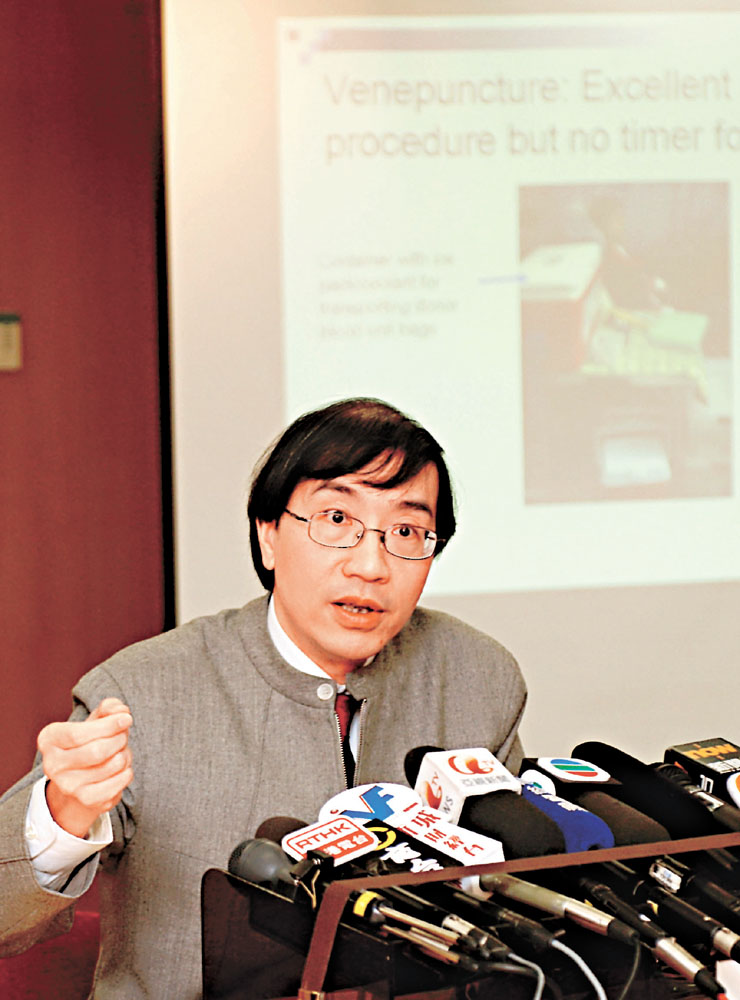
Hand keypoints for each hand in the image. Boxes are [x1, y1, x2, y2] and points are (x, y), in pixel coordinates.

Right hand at [38, 697, 133, 838]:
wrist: (80, 778)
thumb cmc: (89, 741)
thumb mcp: (94, 719)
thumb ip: (109, 708)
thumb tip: (120, 710)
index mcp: (49, 739)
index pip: (78, 734)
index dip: (108, 725)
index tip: (126, 718)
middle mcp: (53, 765)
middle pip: (97, 751)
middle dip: (119, 739)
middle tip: (123, 736)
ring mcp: (68, 786)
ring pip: (113, 765)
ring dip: (125, 755)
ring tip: (119, 752)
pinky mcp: (86, 800)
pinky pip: (118, 783)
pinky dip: (127, 772)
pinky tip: (122, 769)